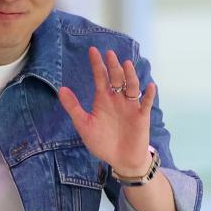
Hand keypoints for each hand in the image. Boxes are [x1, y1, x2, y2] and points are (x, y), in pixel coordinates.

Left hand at [58, 47, 155, 174]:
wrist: (120, 160)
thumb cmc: (102, 142)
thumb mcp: (84, 125)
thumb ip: (74, 107)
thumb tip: (60, 89)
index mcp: (103, 99)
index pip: (100, 77)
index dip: (97, 64)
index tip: (93, 50)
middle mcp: (117, 99)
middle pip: (116, 78)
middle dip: (113, 66)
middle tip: (109, 54)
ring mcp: (131, 106)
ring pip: (131, 87)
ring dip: (130, 76)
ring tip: (126, 64)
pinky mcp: (141, 116)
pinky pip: (146, 103)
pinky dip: (148, 95)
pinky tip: (149, 86)